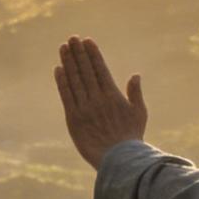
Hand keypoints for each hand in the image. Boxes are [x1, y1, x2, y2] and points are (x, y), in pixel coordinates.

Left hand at [54, 36, 147, 169]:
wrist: (118, 160)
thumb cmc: (131, 137)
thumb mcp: (139, 113)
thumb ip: (135, 93)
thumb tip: (135, 75)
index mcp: (113, 95)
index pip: (100, 69)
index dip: (92, 54)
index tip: (87, 41)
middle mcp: (97, 98)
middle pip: (85, 71)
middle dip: (78, 53)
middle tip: (72, 38)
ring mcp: (84, 108)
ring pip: (74, 80)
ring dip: (68, 62)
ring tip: (64, 48)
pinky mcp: (73, 119)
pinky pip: (66, 96)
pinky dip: (61, 82)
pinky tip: (58, 69)